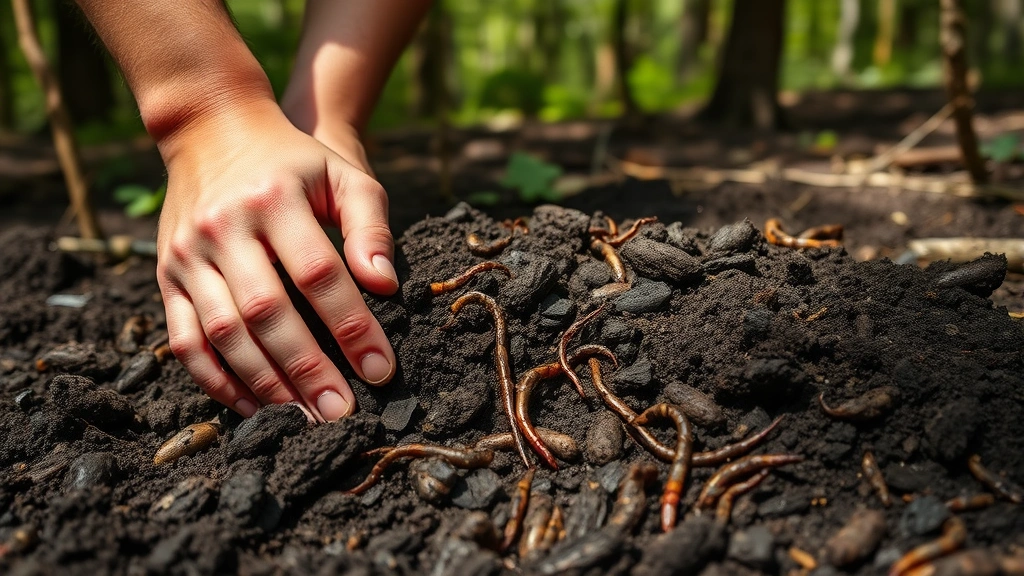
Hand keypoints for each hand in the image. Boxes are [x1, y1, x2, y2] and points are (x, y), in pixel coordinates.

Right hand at [156, 99, 398, 420]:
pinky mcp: (167, 276)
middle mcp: (224, 228)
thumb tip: (385, 286)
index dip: (351, 325)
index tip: (380, 369)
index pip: (319, 275)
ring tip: (304, 418)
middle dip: (308, 369)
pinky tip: (252, 406)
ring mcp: (188, 254)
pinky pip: (184, 339)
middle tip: (342, 413)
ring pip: (223, 333)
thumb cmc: (294, 161)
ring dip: (264, 383)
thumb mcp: (343, 175)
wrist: (211, 130)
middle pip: (268, 312)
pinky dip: (215, 379)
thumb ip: (369, 226)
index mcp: (274, 200)